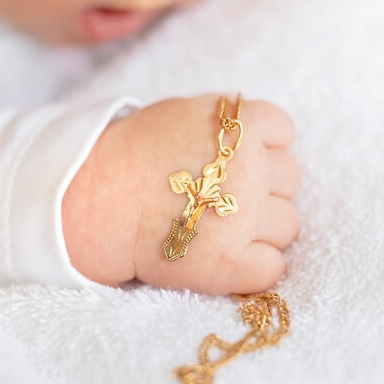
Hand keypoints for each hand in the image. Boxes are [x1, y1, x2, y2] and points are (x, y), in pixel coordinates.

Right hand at [62, 94, 299, 293]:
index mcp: (238, 125)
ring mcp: (245, 215)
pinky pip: (273, 268)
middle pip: (290, 180)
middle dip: (263, 190)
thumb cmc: (129, 157)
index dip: (264, 149)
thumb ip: (224, 123)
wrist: (93, 202)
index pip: (283, 132)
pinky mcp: (231, 262)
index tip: (234, 163)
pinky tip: (224, 260)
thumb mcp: (181, 114)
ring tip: (219, 231)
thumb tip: (254, 136)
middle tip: (220, 201)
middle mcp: (250, 167)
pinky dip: (255, 269)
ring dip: (261, 230)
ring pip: (288, 225)